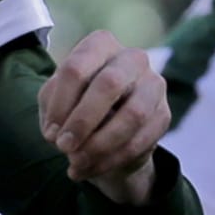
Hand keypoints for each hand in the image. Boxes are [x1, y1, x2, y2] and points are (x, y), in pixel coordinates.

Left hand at [38, 30, 169, 203]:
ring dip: (99, 145)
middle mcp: (132, 58)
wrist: (106, 128)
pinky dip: (112, 159)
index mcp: (100, 45)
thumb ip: (53, 109)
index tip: (49, 133)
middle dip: (82, 121)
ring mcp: (153, 84)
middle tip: (62, 147)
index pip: (77, 68)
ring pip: (132, 115)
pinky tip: (90, 169)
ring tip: (75, 163)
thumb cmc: (75, 104)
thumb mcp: (55, 101)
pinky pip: (142, 140)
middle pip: (108, 84)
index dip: (60, 104)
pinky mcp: (164, 114)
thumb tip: (57, 132)